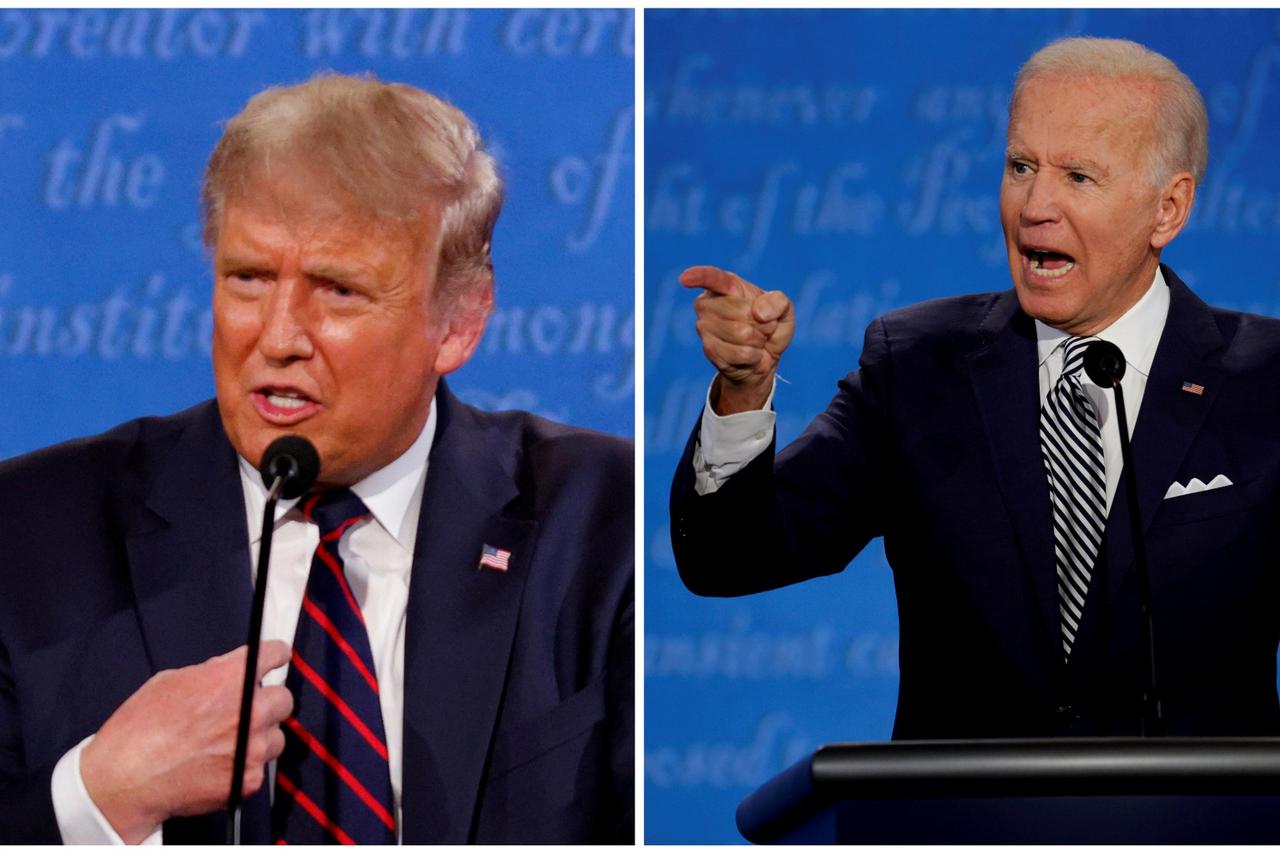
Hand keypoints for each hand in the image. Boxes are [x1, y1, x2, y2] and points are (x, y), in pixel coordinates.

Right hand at [80, 642, 292, 843]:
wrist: (124, 780)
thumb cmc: (139, 729)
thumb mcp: (171, 681)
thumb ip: (211, 674)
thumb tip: (229, 672)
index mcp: (232, 679)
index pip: (276, 653)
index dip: (275, 655)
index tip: (276, 659)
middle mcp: (250, 711)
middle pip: (284, 698)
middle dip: (267, 701)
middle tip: (247, 710)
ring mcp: (253, 748)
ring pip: (276, 736)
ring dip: (259, 737)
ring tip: (228, 744)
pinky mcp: (249, 779)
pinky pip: (261, 766)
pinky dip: (246, 766)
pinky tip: (219, 766)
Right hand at [680, 265, 794, 413]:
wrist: (764, 358)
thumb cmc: (771, 328)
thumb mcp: (784, 310)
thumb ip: (778, 302)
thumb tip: (758, 312)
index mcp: (726, 286)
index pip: (712, 277)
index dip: (698, 276)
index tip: (685, 279)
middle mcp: (708, 303)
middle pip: (741, 311)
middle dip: (762, 323)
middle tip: (762, 328)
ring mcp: (704, 327)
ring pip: (741, 333)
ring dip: (758, 341)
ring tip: (755, 341)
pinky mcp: (708, 349)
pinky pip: (740, 353)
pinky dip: (753, 356)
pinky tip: (750, 354)